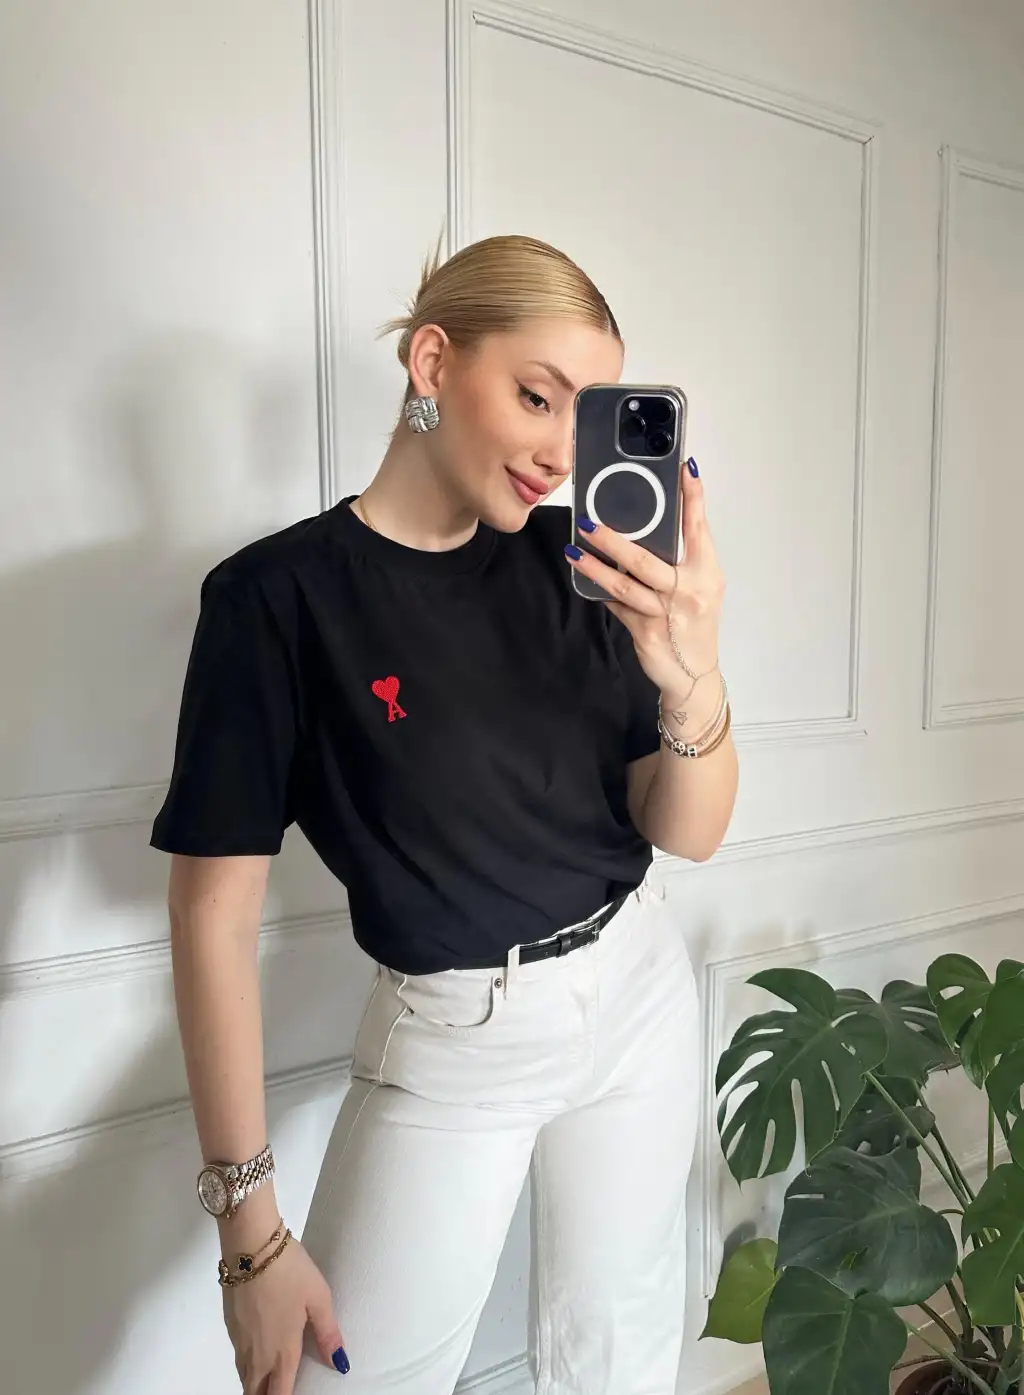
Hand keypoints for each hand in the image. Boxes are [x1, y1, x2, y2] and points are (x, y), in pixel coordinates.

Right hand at [224, 1237, 347, 1392]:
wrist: (251, 1245)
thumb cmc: (290, 1271)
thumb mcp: (319, 1297)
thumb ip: (328, 1333)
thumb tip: (340, 1363)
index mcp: (282, 1352)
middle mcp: (258, 1354)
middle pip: (256, 1393)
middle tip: (281, 1390)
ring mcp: (240, 1341)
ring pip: (245, 1377)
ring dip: (256, 1384)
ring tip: (270, 1380)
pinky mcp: (230, 1326)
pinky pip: (239, 1358)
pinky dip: (247, 1366)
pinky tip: (259, 1352)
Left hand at [566, 457, 724, 703]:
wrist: (694, 675)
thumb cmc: (694, 624)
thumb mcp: (701, 587)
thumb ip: (682, 560)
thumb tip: (647, 527)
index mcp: (707, 572)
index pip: (699, 528)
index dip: (693, 498)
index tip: (684, 470)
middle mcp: (689, 590)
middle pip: (646, 559)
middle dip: (613, 539)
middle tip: (587, 521)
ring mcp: (666, 613)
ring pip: (624, 585)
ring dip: (596, 567)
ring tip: (574, 551)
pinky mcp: (646, 632)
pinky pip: (618, 607)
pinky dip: (602, 594)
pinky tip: (585, 580)